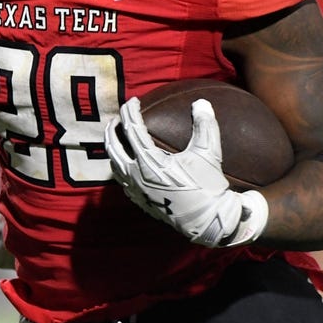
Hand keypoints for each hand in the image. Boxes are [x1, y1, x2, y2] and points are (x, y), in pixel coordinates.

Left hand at [104, 97, 267, 247]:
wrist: (209, 222)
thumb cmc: (208, 186)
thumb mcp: (208, 154)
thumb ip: (204, 125)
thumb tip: (201, 102)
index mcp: (149, 161)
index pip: (132, 128)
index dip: (130, 111)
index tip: (134, 100)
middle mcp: (136, 175)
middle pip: (113, 146)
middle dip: (113, 129)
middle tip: (118, 118)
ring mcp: (136, 190)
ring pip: (114, 164)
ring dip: (113, 148)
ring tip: (118, 139)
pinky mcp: (140, 202)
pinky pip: (122, 181)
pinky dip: (119, 167)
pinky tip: (126, 164)